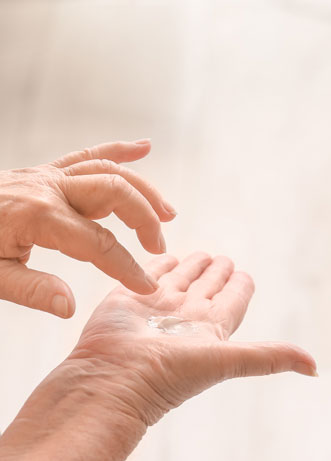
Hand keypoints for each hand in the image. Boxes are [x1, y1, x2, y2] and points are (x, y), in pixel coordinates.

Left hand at [0, 139, 175, 317]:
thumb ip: (31, 289)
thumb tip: (69, 306)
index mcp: (39, 217)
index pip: (99, 244)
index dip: (127, 267)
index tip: (147, 287)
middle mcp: (50, 188)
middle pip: (115, 192)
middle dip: (145, 219)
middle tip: (159, 247)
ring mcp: (49, 175)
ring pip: (109, 171)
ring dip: (143, 188)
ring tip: (168, 210)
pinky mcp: (46, 172)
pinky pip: (88, 155)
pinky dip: (118, 150)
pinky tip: (143, 147)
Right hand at [71, 252, 316, 425]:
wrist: (112, 378)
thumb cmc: (169, 374)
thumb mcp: (227, 361)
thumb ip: (269, 356)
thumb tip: (315, 367)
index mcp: (210, 327)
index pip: (232, 299)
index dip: (240, 284)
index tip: (244, 274)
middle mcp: (185, 315)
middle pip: (207, 285)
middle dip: (217, 270)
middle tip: (223, 259)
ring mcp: (157, 304)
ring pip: (180, 276)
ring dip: (192, 264)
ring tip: (201, 257)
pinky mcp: (129, 295)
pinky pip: (150, 272)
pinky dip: (160, 263)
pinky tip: (169, 257)